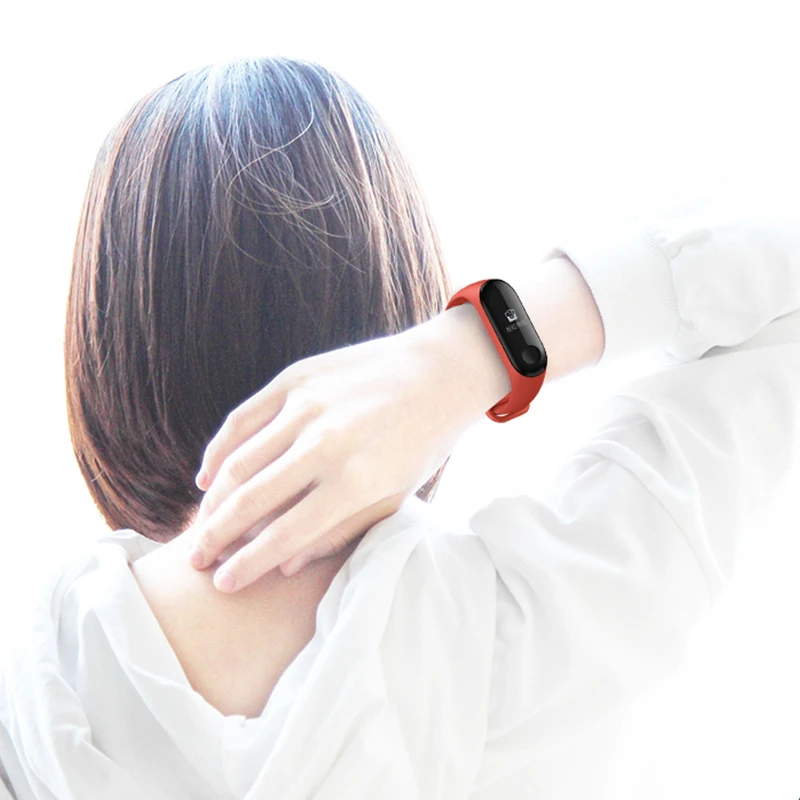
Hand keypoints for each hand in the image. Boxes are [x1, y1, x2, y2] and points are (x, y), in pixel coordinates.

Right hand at [185, 306, 503, 592]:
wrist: (438, 372)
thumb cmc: (420, 443)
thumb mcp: (394, 496)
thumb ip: (339, 532)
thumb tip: (284, 566)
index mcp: (355, 480)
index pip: (285, 534)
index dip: (248, 565)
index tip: (222, 585)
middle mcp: (324, 443)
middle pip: (251, 501)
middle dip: (215, 538)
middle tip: (195, 560)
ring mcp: (306, 406)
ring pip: (239, 461)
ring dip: (213, 501)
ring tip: (199, 526)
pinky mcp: (295, 379)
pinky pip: (242, 419)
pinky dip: (219, 451)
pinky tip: (209, 478)